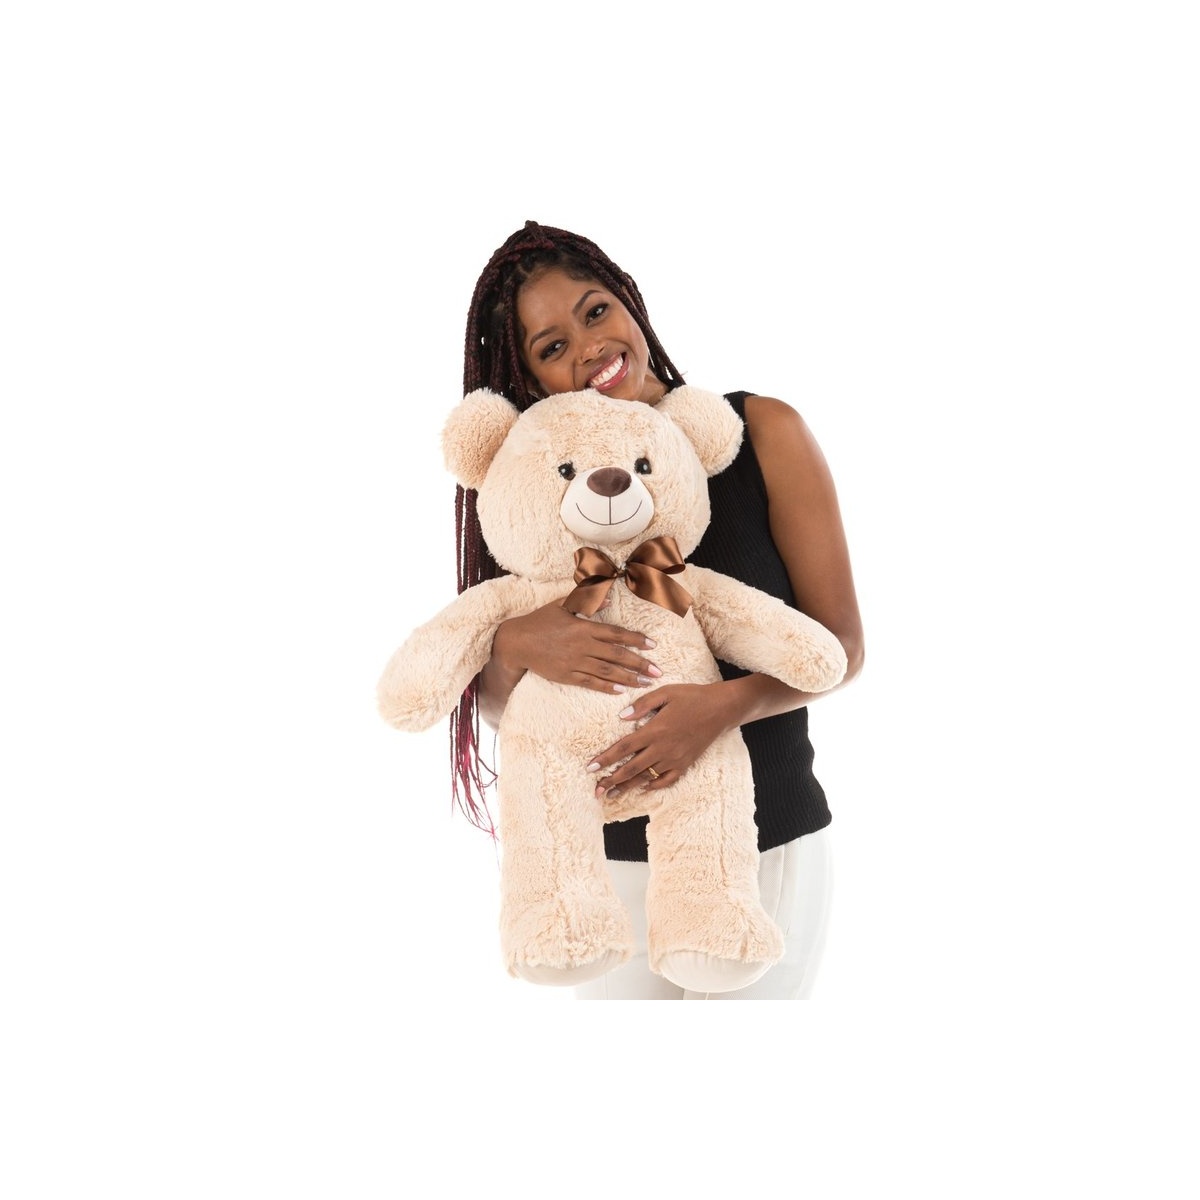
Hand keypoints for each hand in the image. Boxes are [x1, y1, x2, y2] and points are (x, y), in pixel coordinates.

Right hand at [491, 601, 660, 694]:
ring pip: (607, 671)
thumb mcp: (562, 604)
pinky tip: (621, 691)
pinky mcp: (566, 676)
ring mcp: (575, 662)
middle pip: (617, 655)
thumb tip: (608, 599)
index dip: (636, 639)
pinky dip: (606, 687)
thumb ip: (586, 601)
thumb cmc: (540, 621)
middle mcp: (582, 645)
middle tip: (658, 672)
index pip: (616, 634)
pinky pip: (590, 683)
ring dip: (628, 678)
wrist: (516, 642)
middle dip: (640, 664)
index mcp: (583, 627)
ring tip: (646, 684)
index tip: (652, 645)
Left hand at [585, 682, 738, 797]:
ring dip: (627, 787)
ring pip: (646, 777)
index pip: (624, 747)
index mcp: (655, 730)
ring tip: (612, 794)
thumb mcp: (665, 693)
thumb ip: (642, 704)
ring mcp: (674, 758)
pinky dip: (653, 786)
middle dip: (612, 780)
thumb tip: (621, 716)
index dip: (605, 758)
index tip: (590, 768)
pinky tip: (643, 788)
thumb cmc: (691, 697)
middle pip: (631, 768)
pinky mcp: (685, 764)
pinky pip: (666, 780)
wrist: (721, 709)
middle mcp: (663, 748)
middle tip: (596, 790)